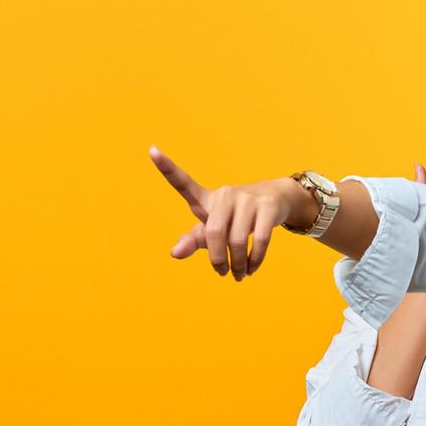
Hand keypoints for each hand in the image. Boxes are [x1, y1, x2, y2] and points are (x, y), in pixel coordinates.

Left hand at [149, 145, 290, 280]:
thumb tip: (174, 253)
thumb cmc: (233, 219)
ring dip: (238, 265)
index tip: (152, 150)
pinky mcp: (267, 206)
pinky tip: (252, 269)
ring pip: (237, 241)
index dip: (166, 167)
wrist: (274, 201)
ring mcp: (247, 198)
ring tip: (238, 275)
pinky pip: (259, 241)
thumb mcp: (210, 230)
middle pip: (213, 233)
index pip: (182, 182)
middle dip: (218, 260)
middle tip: (222, 273)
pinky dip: (254, 261)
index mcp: (205, 198)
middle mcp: (224, 194)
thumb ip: (192, 241)